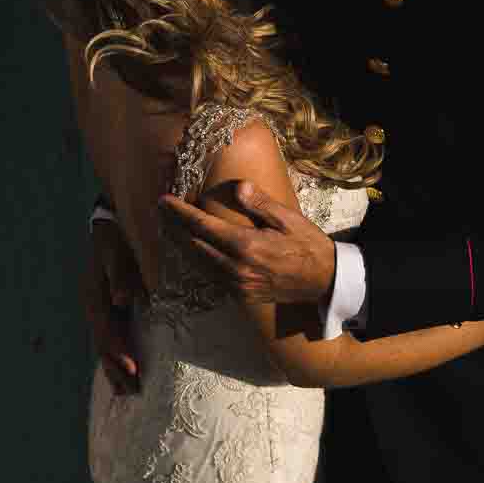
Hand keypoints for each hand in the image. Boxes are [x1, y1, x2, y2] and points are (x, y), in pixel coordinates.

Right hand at [85, 216, 146, 394]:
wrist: (109, 225)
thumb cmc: (115, 237)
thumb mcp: (116, 249)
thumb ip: (120, 272)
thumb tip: (122, 298)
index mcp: (94, 296)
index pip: (107, 331)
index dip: (119, 353)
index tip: (133, 371)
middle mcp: (94, 306)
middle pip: (103, 344)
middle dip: (116, 369)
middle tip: (131, 392)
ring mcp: (99, 309)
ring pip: (105, 345)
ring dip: (114, 368)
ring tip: (126, 392)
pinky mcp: (108, 308)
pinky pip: (110, 337)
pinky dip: (116, 355)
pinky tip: (123, 370)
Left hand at [158, 181, 337, 305]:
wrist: (324, 282)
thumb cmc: (308, 245)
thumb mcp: (288, 219)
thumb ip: (260, 203)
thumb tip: (238, 187)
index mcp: (246, 246)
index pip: (202, 226)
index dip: (180, 212)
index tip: (164, 200)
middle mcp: (236, 268)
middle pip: (193, 245)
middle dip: (173, 227)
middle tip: (159, 212)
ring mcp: (237, 285)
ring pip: (197, 264)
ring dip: (180, 246)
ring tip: (167, 229)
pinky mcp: (240, 295)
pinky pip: (210, 277)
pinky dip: (196, 262)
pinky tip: (191, 252)